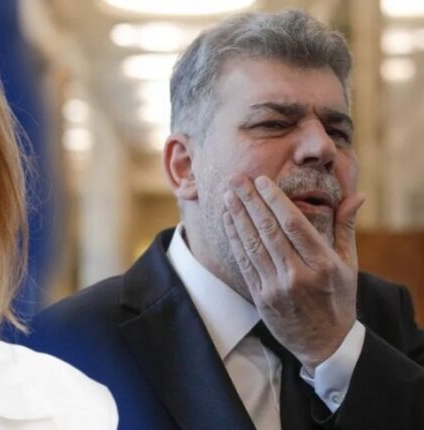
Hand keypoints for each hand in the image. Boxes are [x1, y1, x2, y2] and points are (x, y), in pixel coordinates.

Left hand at [222, 174, 363, 369]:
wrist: (323, 342)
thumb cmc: (338, 298)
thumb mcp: (349, 265)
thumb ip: (346, 228)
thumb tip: (356, 195)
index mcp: (323, 265)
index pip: (294, 225)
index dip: (275, 200)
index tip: (261, 180)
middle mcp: (298, 275)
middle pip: (269, 231)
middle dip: (250, 202)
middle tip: (236, 179)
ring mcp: (276, 287)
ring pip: (252, 245)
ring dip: (237, 217)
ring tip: (227, 195)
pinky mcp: (260, 296)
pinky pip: (244, 262)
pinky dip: (235, 239)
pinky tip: (228, 221)